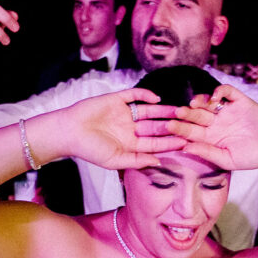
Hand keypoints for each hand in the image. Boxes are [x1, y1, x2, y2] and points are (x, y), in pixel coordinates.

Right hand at [52, 88, 183, 170]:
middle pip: (155, 127)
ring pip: (149, 111)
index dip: (169, 143)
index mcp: (130, 145)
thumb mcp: (114, 160)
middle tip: (189, 124)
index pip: (154, 144)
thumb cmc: (89, 149)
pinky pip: (134, 95)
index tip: (186, 142)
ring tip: (180, 110)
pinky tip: (157, 99)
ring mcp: (124, 114)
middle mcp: (130, 129)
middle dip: (171, 126)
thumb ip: (136, 161)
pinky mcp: (116, 100)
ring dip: (164, 110)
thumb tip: (158, 162)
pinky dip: (145, 95)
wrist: (68, 131)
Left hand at [170, 88, 257, 173]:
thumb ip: (207, 153)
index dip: (180, 129)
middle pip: (197, 115)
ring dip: (200, 101)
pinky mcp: (240, 101)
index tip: (169, 127)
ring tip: (194, 103)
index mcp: (210, 138)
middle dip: (186, 114)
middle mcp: (216, 123)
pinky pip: (228, 92)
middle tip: (177, 112)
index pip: (191, 132)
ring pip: (209, 102)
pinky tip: (216, 97)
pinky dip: (220, 91)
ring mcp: (227, 111)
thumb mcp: (228, 160)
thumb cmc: (252, 157)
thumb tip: (184, 148)